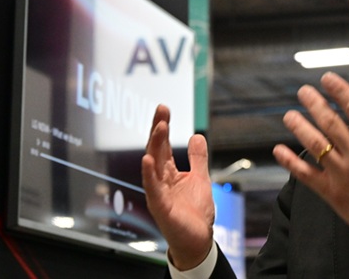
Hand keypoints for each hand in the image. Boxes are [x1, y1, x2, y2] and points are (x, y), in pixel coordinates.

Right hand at [141, 105, 213, 269]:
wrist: (197, 240)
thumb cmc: (195, 213)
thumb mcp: (200, 178)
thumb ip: (197, 159)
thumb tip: (197, 136)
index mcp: (169, 173)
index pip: (163, 145)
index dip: (163, 126)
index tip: (163, 109)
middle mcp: (160, 181)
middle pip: (157, 150)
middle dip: (158, 129)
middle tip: (161, 110)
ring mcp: (158, 193)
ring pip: (153, 165)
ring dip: (155, 145)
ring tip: (159, 127)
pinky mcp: (160, 206)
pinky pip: (152, 188)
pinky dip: (148, 173)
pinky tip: (147, 159)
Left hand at [272, 72, 348, 253]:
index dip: (339, 90)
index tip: (326, 78)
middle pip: (330, 122)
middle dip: (314, 103)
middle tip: (303, 91)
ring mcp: (345, 175)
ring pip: (316, 145)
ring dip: (299, 127)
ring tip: (289, 115)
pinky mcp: (334, 194)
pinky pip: (307, 175)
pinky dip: (291, 162)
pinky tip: (280, 150)